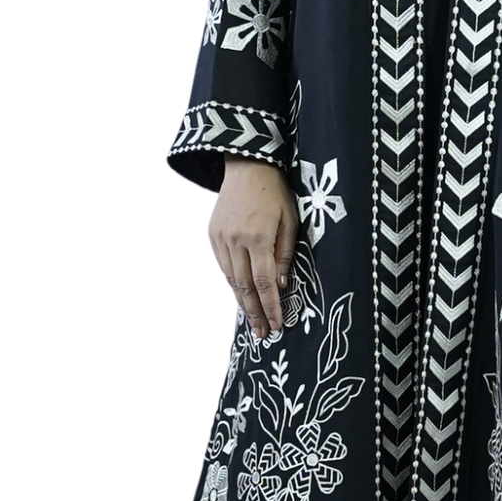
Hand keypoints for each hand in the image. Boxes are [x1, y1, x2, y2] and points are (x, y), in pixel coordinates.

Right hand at [206, 160, 298, 339]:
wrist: (246, 167)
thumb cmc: (274, 193)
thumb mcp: (290, 221)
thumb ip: (285, 253)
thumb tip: (281, 284)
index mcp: (258, 236)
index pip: (264, 281)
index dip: (270, 306)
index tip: (276, 325)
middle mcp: (235, 240)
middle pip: (244, 286)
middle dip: (254, 313)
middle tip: (261, 333)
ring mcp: (220, 238)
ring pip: (229, 279)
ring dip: (240, 302)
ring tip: (251, 321)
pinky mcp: (211, 235)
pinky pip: (221, 266)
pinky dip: (231, 284)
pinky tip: (239, 297)